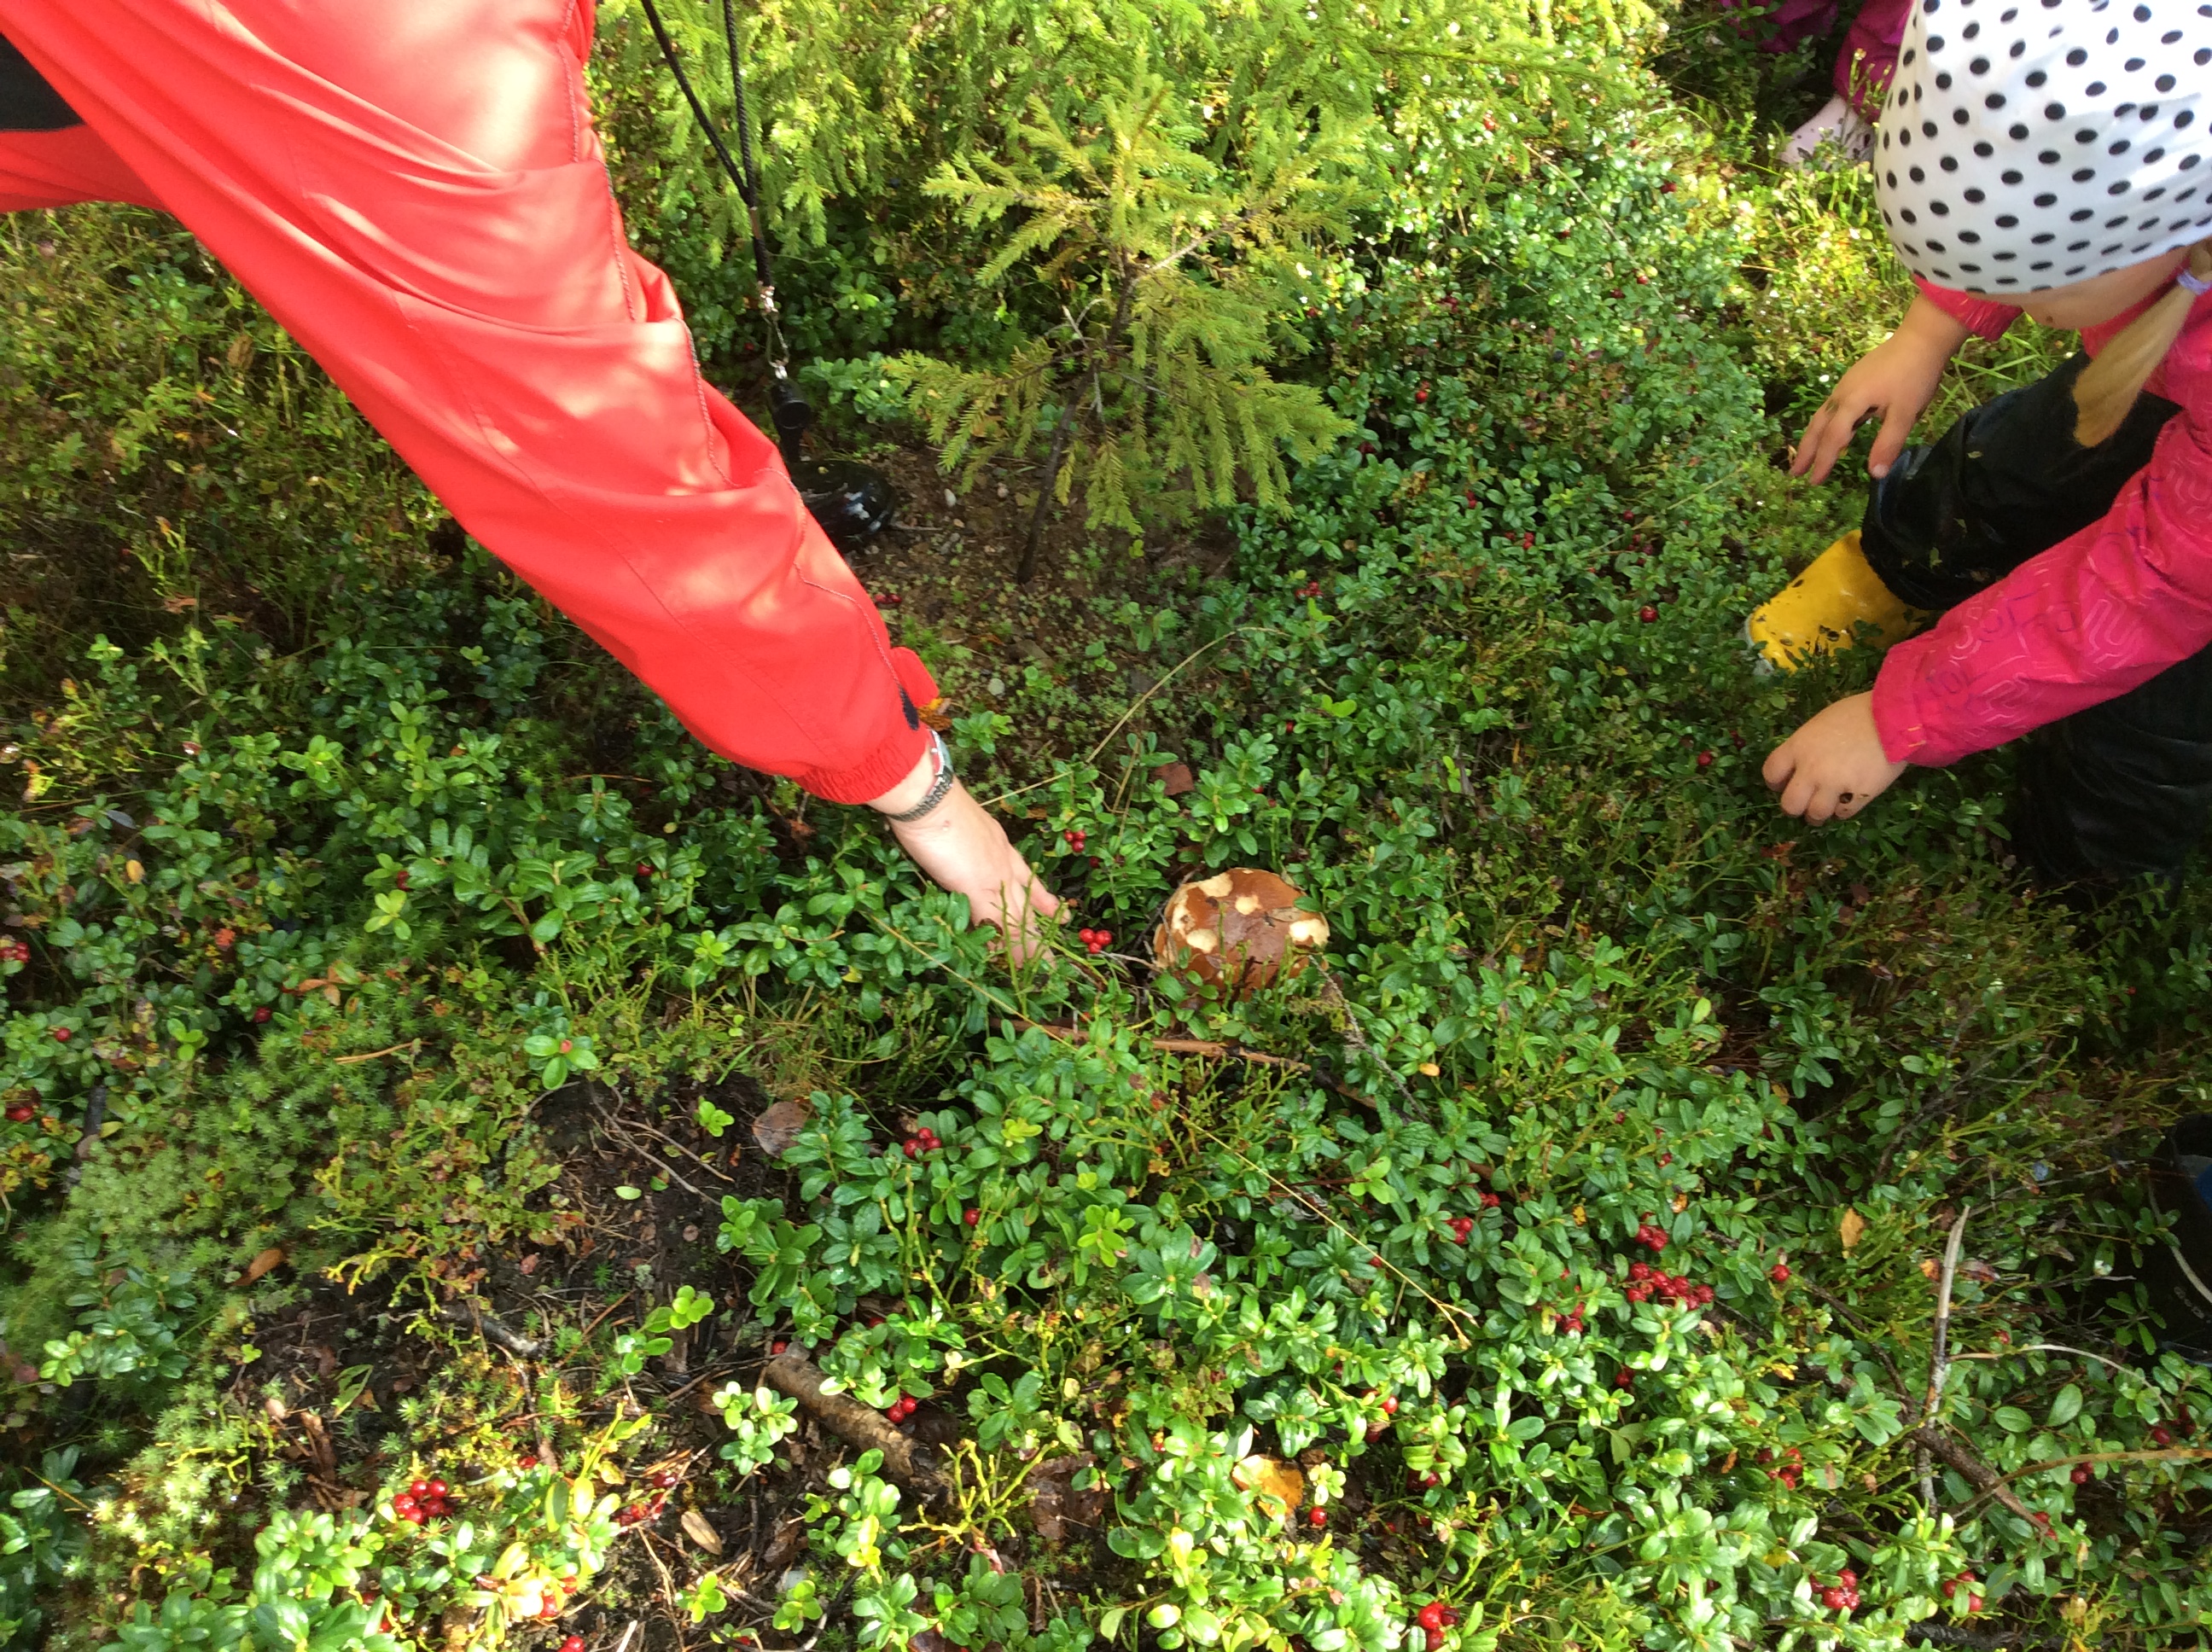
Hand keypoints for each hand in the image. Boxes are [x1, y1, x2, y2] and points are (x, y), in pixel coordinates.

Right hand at [870, 752, 1058, 960]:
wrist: (931, 798)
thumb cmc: (936, 805)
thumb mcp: (960, 825)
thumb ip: (966, 843)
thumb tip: (957, 852)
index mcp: (1002, 847)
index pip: (1029, 880)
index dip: (1045, 901)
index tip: (1063, 916)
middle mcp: (1005, 864)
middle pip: (1028, 907)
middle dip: (1042, 935)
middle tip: (1058, 961)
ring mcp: (994, 879)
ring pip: (1018, 921)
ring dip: (1029, 949)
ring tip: (1046, 972)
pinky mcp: (977, 890)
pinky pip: (994, 926)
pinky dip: (1001, 947)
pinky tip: (1009, 965)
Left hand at [1763, 692, 1907, 823]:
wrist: (1895, 719)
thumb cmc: (1858, 713)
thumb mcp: (1821, 723)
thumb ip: (1807, 745)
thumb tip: (1803, 763)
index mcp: (1798, 747)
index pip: (1771, 773)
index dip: (1776, 782)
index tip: (1784, 784)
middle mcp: (1811, 769)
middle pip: (1789, 804)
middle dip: (1795, 807)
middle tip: (1804, 803)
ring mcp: (1833, 785)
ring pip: (1815, 815)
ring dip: (1818, 814)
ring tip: (1825, 808)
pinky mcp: (1857, 796)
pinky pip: (1842, 815)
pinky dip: (1842, 811)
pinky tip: (1847, 801)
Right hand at [1790, 296, 1968, 484]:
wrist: (1921, 338)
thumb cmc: (1914, 376)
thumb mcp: (1906, 413)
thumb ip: (1888, 443)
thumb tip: (1874, 474)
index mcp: (1852, 403)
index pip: (1833, 439)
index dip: (1823, 462)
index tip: (1814, 483)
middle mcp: (1842, 394)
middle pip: (1817, 426)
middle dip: (1806, 451)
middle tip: (1794, 473)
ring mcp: (1846, 385)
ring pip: (1822, 415)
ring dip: (1812, 437)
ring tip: (1805, 455)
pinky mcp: (1854, 379)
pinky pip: (1831, 407)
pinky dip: (1824, 424)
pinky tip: (1830, 428)